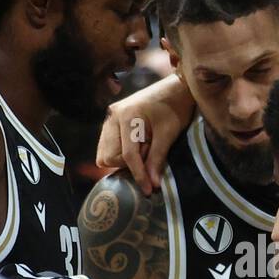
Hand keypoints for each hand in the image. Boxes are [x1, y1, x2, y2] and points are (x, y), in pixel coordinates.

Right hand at [95, 73, 193, 194]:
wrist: (174, 88)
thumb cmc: (174, 108)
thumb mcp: (168, 134)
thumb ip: (157, 158)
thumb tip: (152, 184)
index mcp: (127, 116)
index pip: (127, 155)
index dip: (138, 174)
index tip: (148, 190)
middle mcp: (112, 116)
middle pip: (108, 157)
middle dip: (127, 164)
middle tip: (148, 156)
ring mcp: (110, 118)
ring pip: (104, 153)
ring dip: (122, 160)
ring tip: (144, 150)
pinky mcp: (111, 121)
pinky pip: (107, 146)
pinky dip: (119, 153)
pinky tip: (137, 147)